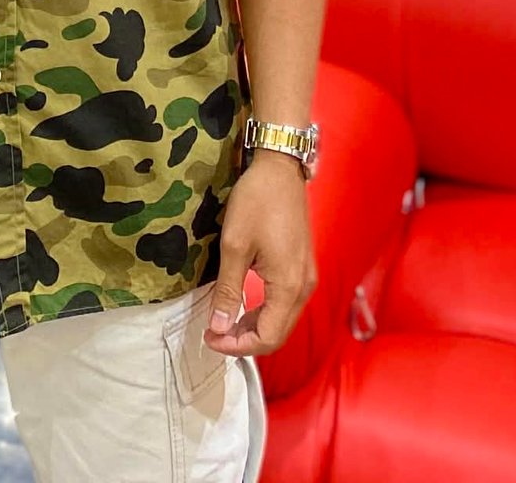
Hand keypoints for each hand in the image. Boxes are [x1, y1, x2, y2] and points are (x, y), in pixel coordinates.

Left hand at [202, 152, 316, 357]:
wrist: (280, 169)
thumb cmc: (257, 201)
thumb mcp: (234, 246)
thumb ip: (228, 290)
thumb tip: (219, 328)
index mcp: (289, 287)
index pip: (267, 338)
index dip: (237, 346)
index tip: (209, 338)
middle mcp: (303, 287)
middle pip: (277, 334)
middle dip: (244, 341)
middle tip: (213, 334)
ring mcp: (306, 277)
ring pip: (282, 320)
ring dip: (254, 327)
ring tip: (224, 322)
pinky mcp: (302, 267)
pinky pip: (285, 303)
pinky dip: (264, 312)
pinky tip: (244, 305)